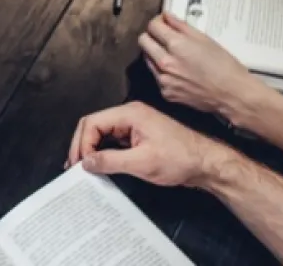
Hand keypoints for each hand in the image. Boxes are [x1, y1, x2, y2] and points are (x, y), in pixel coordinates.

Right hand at [67, 101, 229, 188]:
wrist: (206, 164)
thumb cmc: (181, 158)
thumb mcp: (143, 163)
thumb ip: (111, 160)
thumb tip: (87, 162)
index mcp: (130, 113)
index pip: (92, 122)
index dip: (81, 143)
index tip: (79, 163)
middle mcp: (130, 115)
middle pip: (94, 126)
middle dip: (82, 146)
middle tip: (76, 167)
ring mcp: (134, 125)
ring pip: (102, 133)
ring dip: (91, 150)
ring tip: (85, 168)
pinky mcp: (138, 136)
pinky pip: (113, 141)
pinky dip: (103, 152)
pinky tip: (101, 166)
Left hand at [140, 13, 266, 122]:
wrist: (232, 95)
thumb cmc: (224, 66)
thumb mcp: (205, 39)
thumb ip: (181, 26)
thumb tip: (167, 17)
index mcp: (176, 45)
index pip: (152, 26)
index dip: (158, 21)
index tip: (164, 22)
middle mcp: (165, 62)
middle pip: (143, 41)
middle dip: (152, 35)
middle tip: (164, 36)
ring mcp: (164, 79)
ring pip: (147, 58)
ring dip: (155, 52)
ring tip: (172, 54)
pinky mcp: (166, 93)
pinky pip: (156, 76)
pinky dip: (163, 71)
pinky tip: (178, 71)